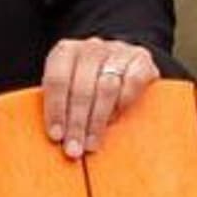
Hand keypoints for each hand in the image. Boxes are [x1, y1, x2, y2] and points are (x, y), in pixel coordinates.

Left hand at [38, 34, 161, 158]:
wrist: (121, 63)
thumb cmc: (86, 82)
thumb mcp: (67, 87)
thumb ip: (59, 104)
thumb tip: (56, 137)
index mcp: (65, 51)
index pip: (57, 79)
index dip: (55, 109)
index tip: (56, 136)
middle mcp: (91, 47)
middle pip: (81, 87)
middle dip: (76, 122)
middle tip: (74, 148)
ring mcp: (117, 50)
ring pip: (106, 87)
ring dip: (97, 120)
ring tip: (92, 143)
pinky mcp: (141, 58)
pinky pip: (132, 82)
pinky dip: (123, 103)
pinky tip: (115, 120)